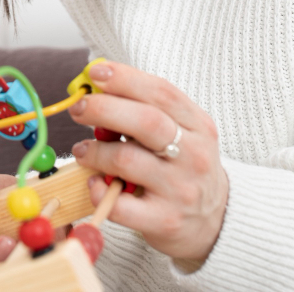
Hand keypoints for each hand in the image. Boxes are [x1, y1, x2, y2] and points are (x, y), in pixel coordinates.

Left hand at [68, 61, 228, 261]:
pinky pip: (120, 204)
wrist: (215, 221)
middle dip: (104, 109)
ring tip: (82, 150)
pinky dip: (98, 190)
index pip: (162, 93)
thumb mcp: (180, 134)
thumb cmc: (184, 167)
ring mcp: (180, 190)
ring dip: (95, 151)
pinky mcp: (164, 221)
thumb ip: (145, 112)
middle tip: (78, 108)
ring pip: (127, 160)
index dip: (126, 79)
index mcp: (198, 126)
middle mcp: (194, 156)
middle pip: (146, 122)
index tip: (95, 72)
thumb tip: (95, 91)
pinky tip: (94, 182)